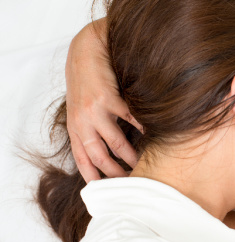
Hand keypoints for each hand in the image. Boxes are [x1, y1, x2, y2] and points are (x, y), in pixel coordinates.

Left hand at [65, 18, 142, 181]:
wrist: (86, 50)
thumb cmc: (88, 80)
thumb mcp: (82, 107)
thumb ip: (92, 127)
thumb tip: (112, 151)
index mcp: (75, 127)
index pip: (82, 159)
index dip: (93, 177)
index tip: (107, 190)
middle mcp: (82, 122)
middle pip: (99, 157)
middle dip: (116, 172)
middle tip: (132, 179)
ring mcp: (94, 112)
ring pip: (116, 143)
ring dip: (131, 156)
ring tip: (143, 162)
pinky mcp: (109, 99)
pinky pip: (130, 121)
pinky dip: (143, 131)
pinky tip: (152, 136)